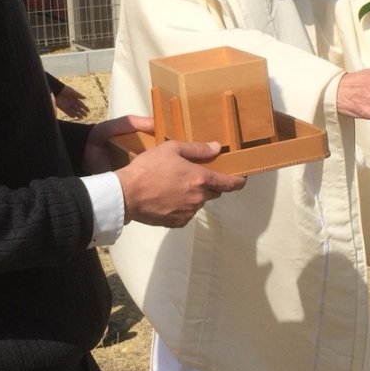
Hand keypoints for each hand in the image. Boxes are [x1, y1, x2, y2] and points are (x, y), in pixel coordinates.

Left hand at [53, 84, 88, 118]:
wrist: (56, 90)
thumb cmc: (64, 89)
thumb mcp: (72, 92)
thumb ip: (78, 95)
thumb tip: (85, 97)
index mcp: (74, 98)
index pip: (81, 104)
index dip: (85, 108)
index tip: (88, 111)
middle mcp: (71, 102)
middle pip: (78, 108)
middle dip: (82, 112)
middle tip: (86, 115)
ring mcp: (67, 105)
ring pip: (73, 111)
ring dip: (77, 114)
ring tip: (81, 117)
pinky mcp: (63, 108)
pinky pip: (67, 112)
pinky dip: (71, 114)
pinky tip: (74, 117)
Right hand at [88, 115, 245, 226]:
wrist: (127, 194)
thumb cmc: (148, 168)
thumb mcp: (171, 149)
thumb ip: (197, 149)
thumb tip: (217, 147)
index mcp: (201, 179)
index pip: (230, 183)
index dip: (239, 181)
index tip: (242, 179)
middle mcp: (199, 198)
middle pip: (214, 192)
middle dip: (209, 185)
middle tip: (193, 176)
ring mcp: (188, 213)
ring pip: (199, 203)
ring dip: (193, 196)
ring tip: (174, 187)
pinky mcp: (177, 223)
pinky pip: (186, 214)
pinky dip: (181, 207)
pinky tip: (167, 199)